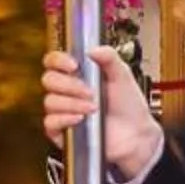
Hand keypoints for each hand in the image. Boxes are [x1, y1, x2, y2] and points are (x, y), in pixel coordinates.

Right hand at [41, 46, 161, 183]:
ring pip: (50, 102)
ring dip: (72, 104)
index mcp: (77, 74)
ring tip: (93, 108)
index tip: (74, 65)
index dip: (58, 60)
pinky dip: (64, 119)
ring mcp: (62, 111)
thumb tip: (92, 49)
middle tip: (91, 92)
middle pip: (48, 80)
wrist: (136, 134)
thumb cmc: (128, 105)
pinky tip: (80, 119)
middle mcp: (66, 91)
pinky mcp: (61, 131)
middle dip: (70, 85)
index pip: (53, 61)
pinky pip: (50, 122)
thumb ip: (110, 58)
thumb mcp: (122, 76)